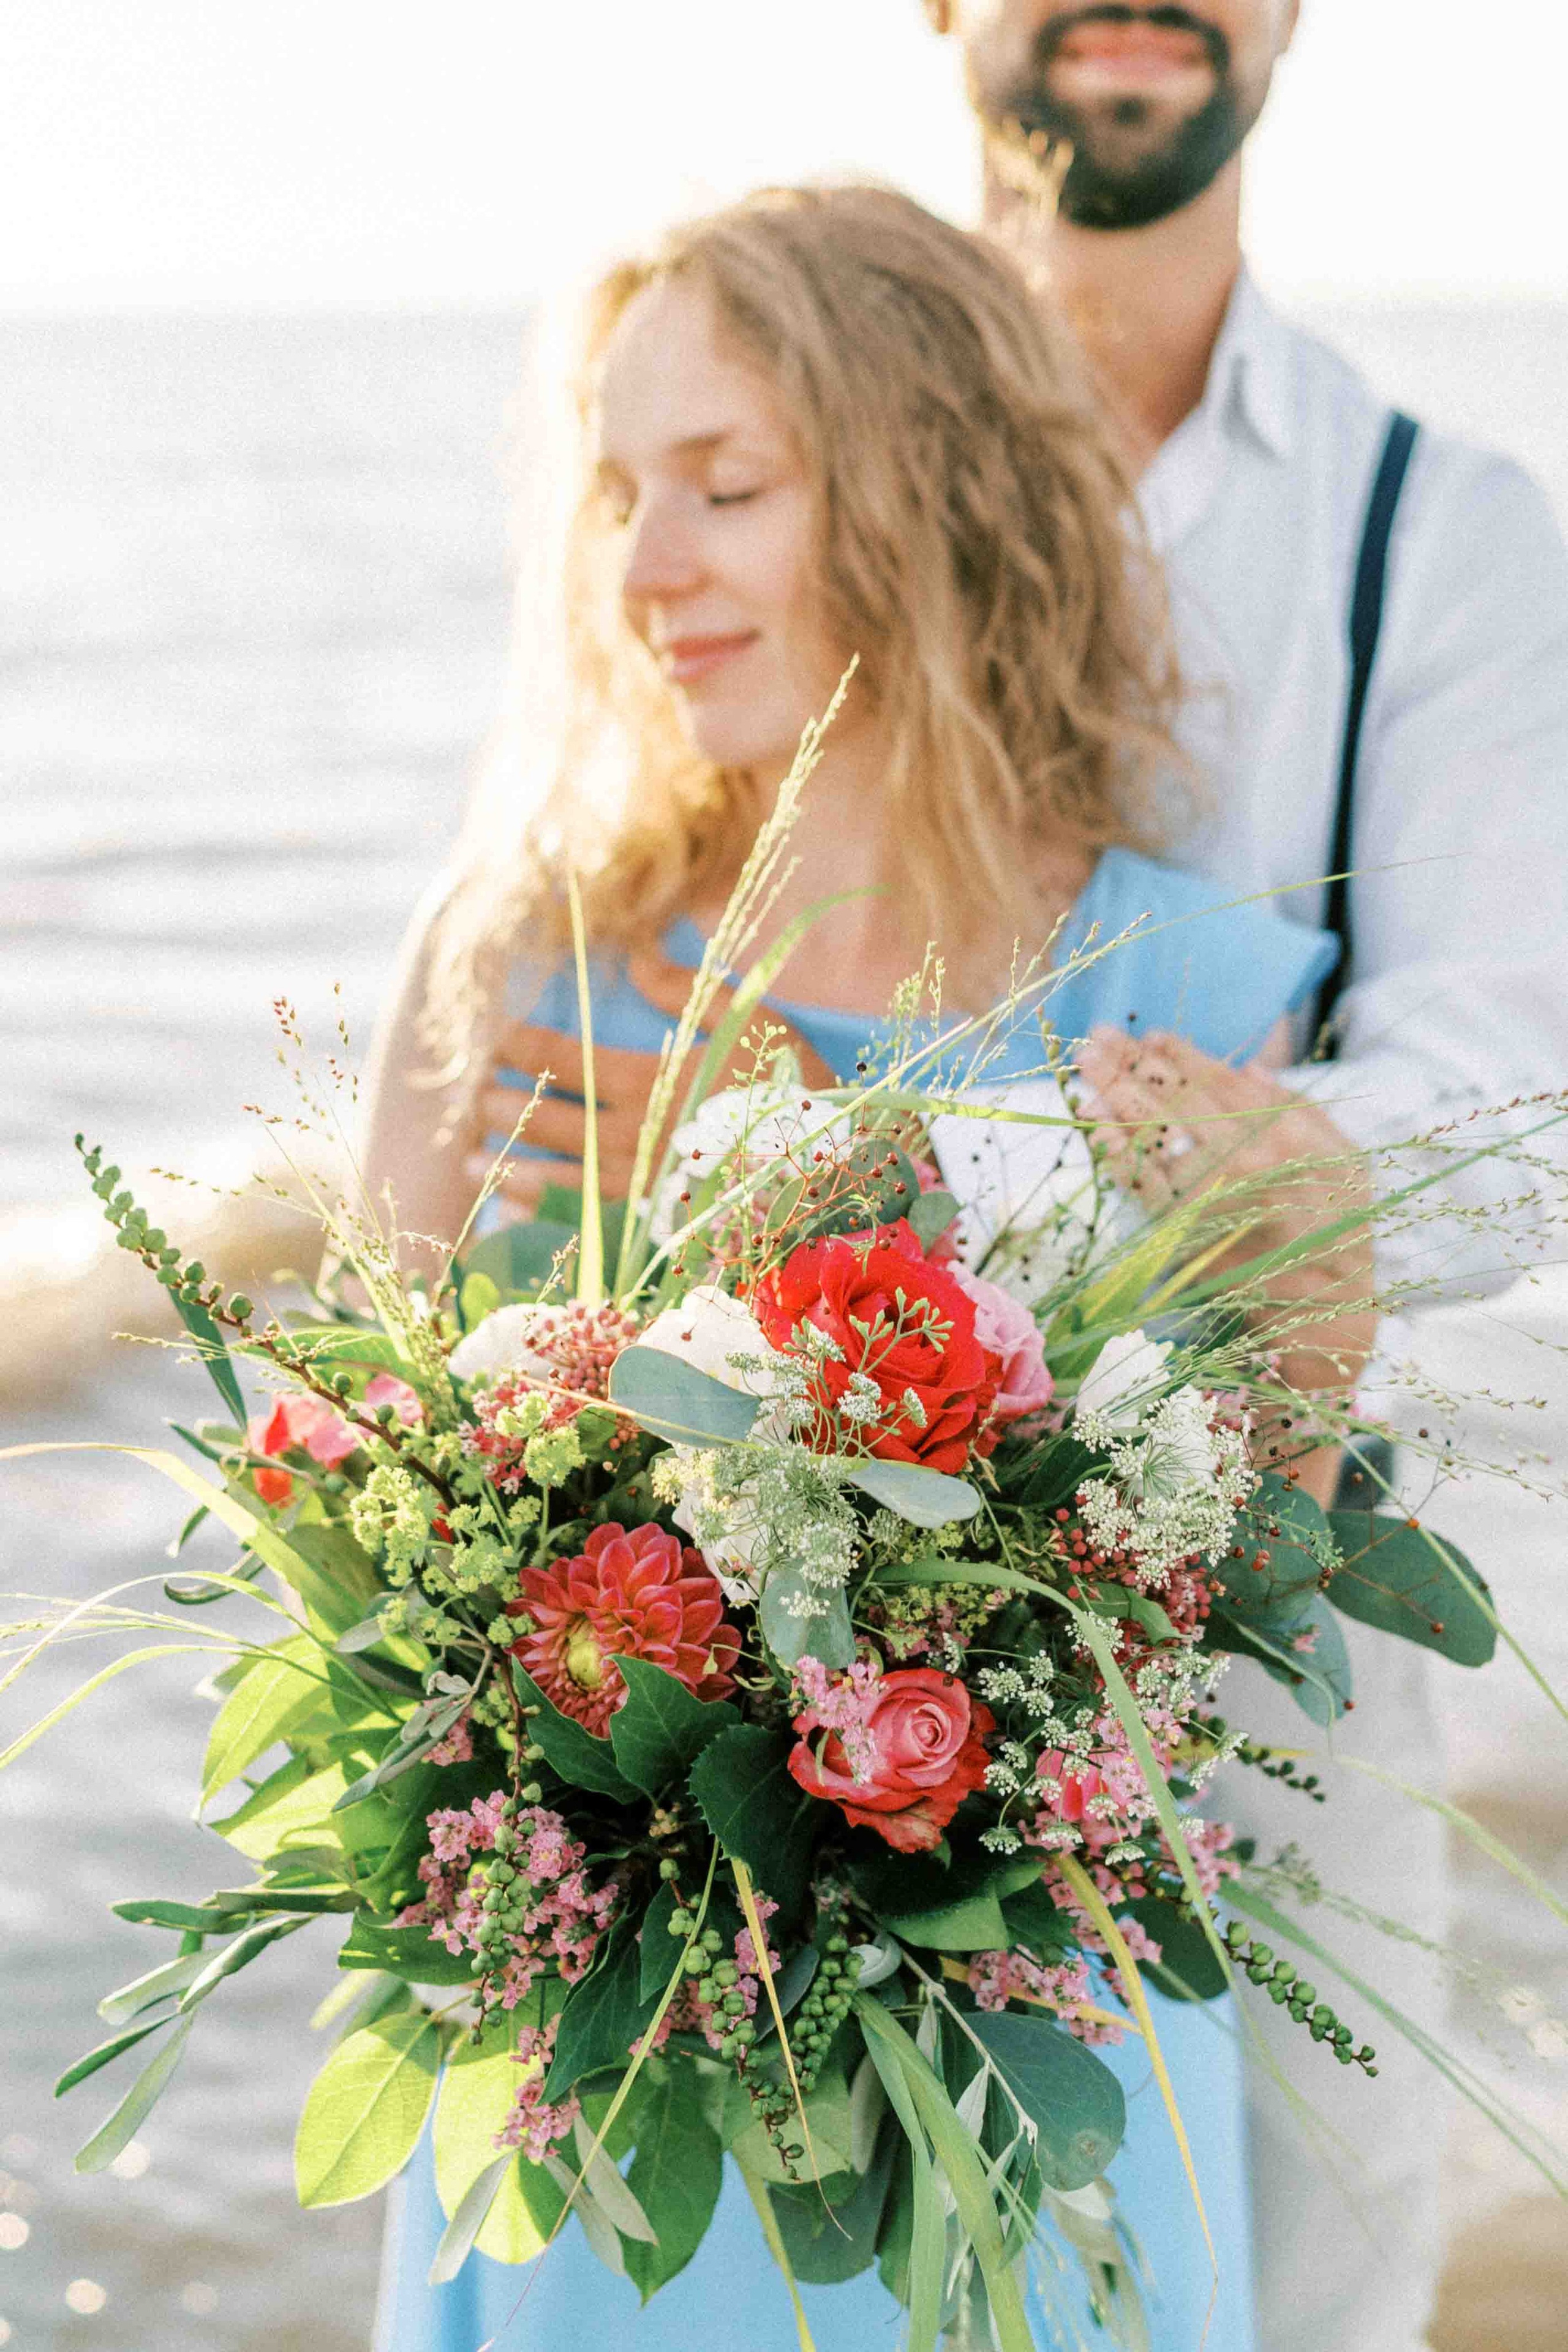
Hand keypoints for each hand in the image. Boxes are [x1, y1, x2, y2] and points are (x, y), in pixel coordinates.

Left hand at [468, 949, 837, 1219]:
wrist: (843, 1174)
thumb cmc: (800, 1092)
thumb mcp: (756, 1023)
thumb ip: (691, 991)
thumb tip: (635, 955)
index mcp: (659, 1083)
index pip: (575, 1061)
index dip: (530, 1048)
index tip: (494, 1040)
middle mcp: (642, 1138)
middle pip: (560, 1122)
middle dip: (512, 1112)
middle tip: (472, 1106)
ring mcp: (650, 1188)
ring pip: (567, 1178)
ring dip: (518, 1169)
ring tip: (476, 1164)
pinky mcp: (665, 1225)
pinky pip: (594, 1223)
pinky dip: (555, 1220)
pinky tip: (522, 1218)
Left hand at [1076, 1026, 1376, 1397]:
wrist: (1324, 1302)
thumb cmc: (1338, 1222)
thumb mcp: (1343, 1156)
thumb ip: (1298, 1107)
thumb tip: (1249, 1066)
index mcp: (1279, 1134)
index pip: (1216, 1083)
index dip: (1180, 1057)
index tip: (1150, 1036)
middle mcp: (1239, 1159)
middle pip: (1174, 1102)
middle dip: (1132, 1067)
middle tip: (1097, 1039)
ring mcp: (1206, 1195)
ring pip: (1150, 1137)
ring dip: (1113, 1100)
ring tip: (1084, 1070)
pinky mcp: (1183, 1230)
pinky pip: (1140, 1185)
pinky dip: (1116, 1155)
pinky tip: (1095, 1130)